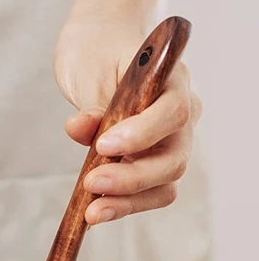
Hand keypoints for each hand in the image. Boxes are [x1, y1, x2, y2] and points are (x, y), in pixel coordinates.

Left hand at [54, 12, 201, 224]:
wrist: (98, 49)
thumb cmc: (98, 52)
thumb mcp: (89, 70)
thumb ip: (92, 102)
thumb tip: (81, 127)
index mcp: (171, 80)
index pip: (173, 111)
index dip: (142, 132)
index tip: (104, 144)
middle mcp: (179, 115)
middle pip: (173, 157)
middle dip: (132, 177)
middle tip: (91, 183)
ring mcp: (169, 142)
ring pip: (164, 182)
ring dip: (128, 200)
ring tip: (91, 210)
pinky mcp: (151, 162)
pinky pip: (148, 192)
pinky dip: (123, 204)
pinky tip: (96, 211)